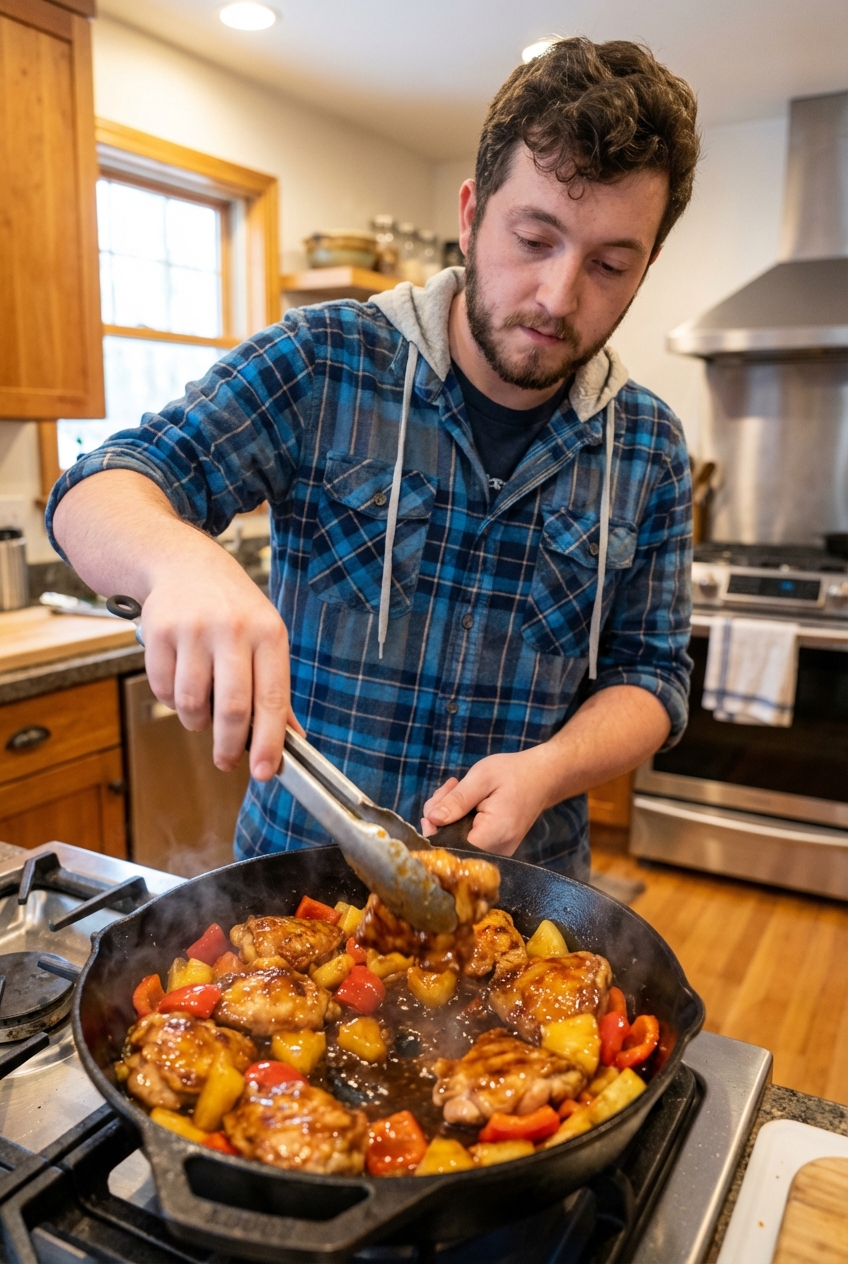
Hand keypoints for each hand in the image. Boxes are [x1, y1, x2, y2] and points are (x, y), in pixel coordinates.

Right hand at [141, 542, 301, 780]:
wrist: (183, 563)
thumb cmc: (232, 608)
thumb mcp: (265, 636)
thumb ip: (276, 689)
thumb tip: (292, 739)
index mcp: (268, 633)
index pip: (272, 699)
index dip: (268, 742)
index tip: (263, 773)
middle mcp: (233, 630)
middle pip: (232, 708)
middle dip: (229, 746)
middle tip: (226, 761)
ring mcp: (193, 630)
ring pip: (192, 704)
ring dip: (197, 721)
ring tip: (202, 710)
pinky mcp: (159, 633)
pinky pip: (163, 690)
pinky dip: (171, 702)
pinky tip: (181, 683)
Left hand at [421, 749, 555, 855]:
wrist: (543, 777)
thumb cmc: (514, 773)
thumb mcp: (482, 778)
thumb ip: (457, 800)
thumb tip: (432, 820)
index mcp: (494, 834)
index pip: (450, 845)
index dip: (435, 828)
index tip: (435, 803)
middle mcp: (497, 851)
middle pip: (451, 844)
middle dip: (440, 815)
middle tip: (449, 787)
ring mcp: (498, 852)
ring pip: (456, 841)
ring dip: (448, 815)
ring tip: (456, 788)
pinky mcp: (495, 848)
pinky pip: (467, 838)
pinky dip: (459, 819)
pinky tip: (464, 800)